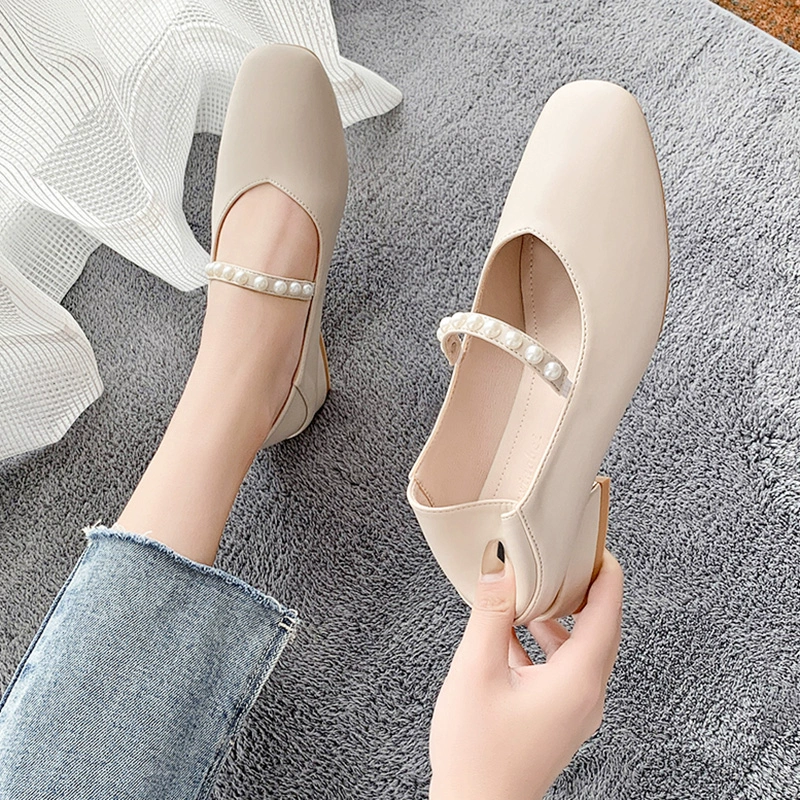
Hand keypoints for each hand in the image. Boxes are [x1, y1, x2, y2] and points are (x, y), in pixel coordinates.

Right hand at [429, 541, 623, 799]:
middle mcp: (586, 696)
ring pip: (579, 651)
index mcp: (577, 682)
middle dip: (585, 592)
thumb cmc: (477, 753)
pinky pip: (563, 670)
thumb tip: (499, 569)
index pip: (607, 614)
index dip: (607, 575)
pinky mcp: (558, 721)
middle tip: (567, 560)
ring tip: (532, 593)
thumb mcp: (476, 672)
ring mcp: (574, 712)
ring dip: (560, 619)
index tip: (598, 547)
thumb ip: (490, 614)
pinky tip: (510, 634)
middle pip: (599, 631)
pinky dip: (544, 645)